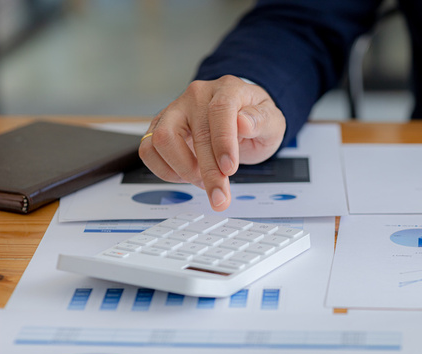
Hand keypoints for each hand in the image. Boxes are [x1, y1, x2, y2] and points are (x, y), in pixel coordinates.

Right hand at [139, 75, 285, 210]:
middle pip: (194, 133)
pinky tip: (186, 176)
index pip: (219, 111)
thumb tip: (244, 122)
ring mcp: (175, 111)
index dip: (223, 142)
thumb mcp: (272, 121)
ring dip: (183, 170)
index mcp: (227, 89)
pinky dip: (165, 170)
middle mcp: (196, 96)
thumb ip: (261, 121)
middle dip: (208, 172)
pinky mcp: (160, 127)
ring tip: (204, 182)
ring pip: (162, 139)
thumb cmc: (254, 120)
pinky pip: (149, 149)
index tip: (229, 168)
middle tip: (220, 197)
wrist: (240, 118)